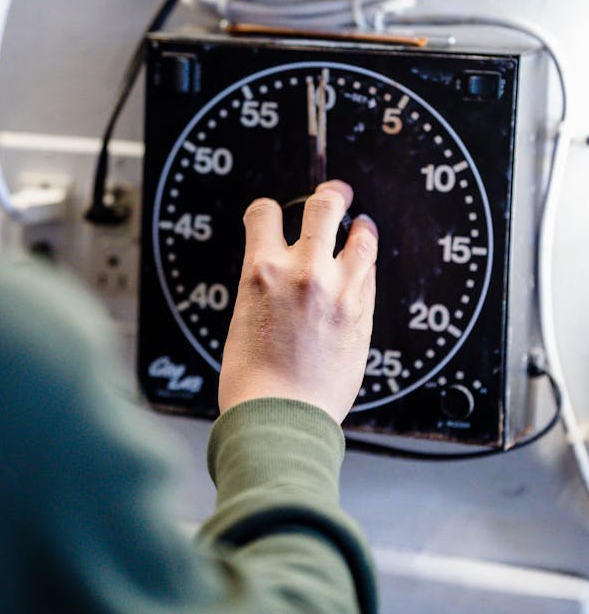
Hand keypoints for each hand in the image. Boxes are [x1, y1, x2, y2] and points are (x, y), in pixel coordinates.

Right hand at [219, 180, 377, 425]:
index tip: (273, 214)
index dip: (268, 210)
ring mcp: (338, 291)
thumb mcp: (243, 318)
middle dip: (330, 195)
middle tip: (334, 194)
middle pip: (324, 207)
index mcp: (261, 271)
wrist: (279, 419)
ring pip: (361, 236)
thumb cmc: (252, 381)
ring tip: (360, 227)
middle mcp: (302, 272)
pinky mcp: (362, 314)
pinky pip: (369, 275)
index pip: (265, 213)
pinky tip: (360, 269)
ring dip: (359, 228)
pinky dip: (364, 267)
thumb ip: (264, 287)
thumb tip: (278, 274)